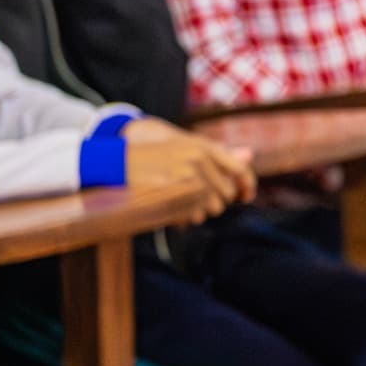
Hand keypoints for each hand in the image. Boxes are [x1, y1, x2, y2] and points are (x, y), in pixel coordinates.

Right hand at [122, 120, 256, 223]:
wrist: (115, 165)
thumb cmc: (152, 157)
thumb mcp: (187, 148)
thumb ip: (219, 154)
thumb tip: (250, 155)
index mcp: (204, 147)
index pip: (240, 170)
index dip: (246, 186)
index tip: (245, 197)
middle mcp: (199, 160)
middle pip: (226, 194)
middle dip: (216, 201)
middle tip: (195, 202)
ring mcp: (186, 179)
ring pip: (212, 208)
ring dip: (200, 211)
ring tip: (181, 205)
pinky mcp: (173, 197)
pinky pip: (193, 216)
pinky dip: (187, 219)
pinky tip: (173, 214)